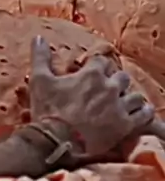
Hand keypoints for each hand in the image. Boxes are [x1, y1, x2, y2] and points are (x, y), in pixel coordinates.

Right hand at [29, 36, 156, 157]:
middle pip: (122, 77)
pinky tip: (138, 113)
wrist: (57, 142)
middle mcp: (109, 87)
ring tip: (123, 102)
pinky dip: (142, 113)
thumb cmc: (49, 111)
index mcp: (91, 74)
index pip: (102, 61)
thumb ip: (40, 57)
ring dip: (130, 97)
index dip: (98, 66)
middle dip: (116, 81)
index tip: (94, 72)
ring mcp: (119, 107)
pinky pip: (143, 115)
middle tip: (109, 89)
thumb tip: (38, 38)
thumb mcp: (39, 81)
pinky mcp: (125, 125)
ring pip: (135, 95)